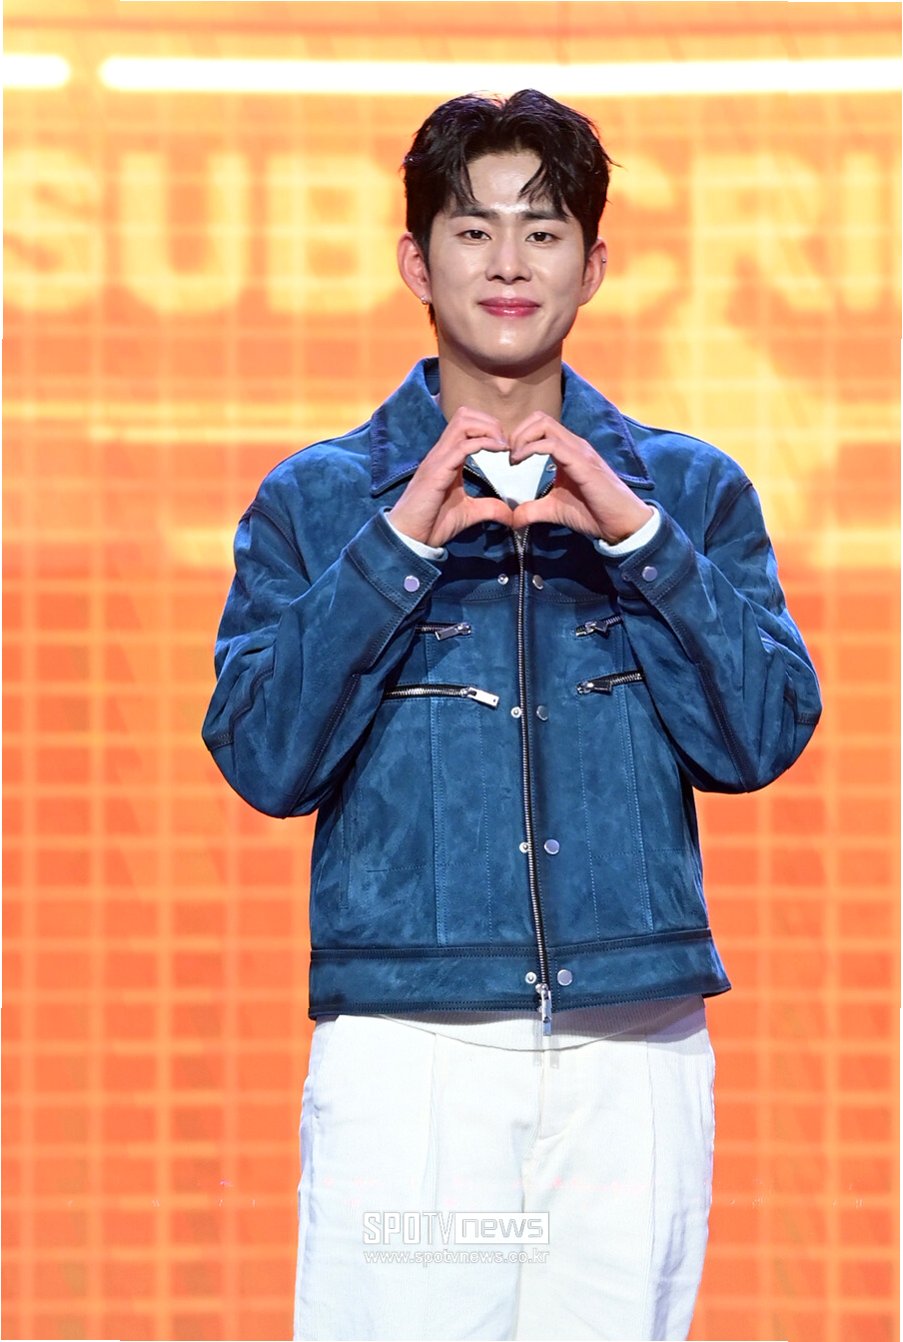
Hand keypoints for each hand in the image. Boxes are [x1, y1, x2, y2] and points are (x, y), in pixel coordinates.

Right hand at [387, 407, 515, 548]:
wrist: (410, 537)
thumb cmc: (432, 523)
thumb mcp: (468, 513)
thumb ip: (489, 508)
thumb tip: (510, 514)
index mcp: (448, 458)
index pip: (467, 425)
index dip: (489, 428)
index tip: (507, 446)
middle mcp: (441, 453)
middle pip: (465, 415)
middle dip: (490, 422)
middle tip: (507, 442)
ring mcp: (438, 459)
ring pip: (462, 423)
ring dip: (487, 428)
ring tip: (503, 445)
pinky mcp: (437, 471)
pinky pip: (462, 446)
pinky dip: (483, 443)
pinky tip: (498, 451)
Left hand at [507, 412, 654, 542]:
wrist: (620, 523)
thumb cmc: (593, 513)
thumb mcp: (554, 510)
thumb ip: (533, 510)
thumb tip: (512, 518)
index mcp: (568, 451)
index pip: (540, 426)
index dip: (519, 436)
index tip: (509, 458)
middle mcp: (574, 445)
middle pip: (540, 418)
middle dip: (517, 432)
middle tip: (509, 456)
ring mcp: (579, 451)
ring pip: (544, 425)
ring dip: (522, 438)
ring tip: (513, 459)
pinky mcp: (582, 463)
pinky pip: (552, 445)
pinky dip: (530, 449)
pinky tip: (521, 462)